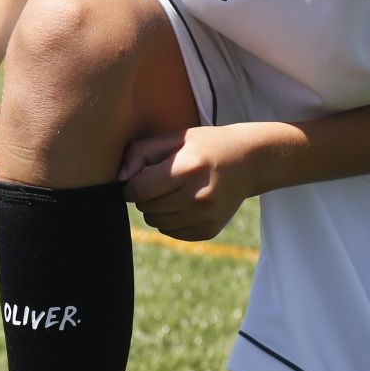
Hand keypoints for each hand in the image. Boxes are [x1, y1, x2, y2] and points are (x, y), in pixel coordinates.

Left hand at [118, 125, 265, 241]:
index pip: (139, 191)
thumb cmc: (205, 146)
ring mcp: (205, 217)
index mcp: (188, 170)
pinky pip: (170, 232)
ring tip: (173, 190)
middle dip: (145, 195)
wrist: (249, 162)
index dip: (129, 186)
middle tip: (160, 181)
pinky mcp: (209, 230)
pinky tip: (184, 202)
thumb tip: (120, 179)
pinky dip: (170, 219)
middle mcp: (198, 197)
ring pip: (156, 222)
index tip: (135, 179)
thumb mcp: (175, 138)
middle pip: (146, 208)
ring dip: (156, 208)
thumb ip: (140, 153)